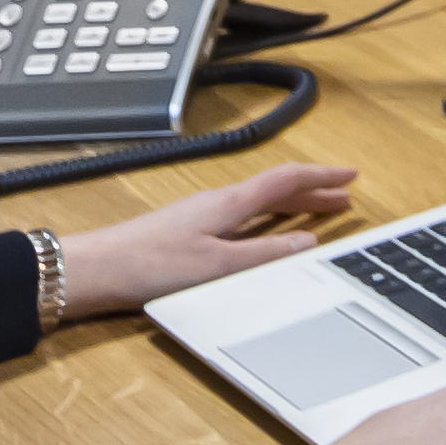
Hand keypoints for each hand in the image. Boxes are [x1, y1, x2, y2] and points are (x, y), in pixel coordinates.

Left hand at [59, 163, 358, 318]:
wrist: (94, 270)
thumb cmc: (148, 265)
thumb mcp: (218, 266)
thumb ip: (265, 254)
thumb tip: (307, 243)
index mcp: (228, 204)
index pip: (286, 180)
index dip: (322, 175)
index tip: (351, 173)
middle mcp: (216, 204)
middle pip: (275, 189)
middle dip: (313, 191)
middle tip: (345, 196)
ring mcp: (201, 217)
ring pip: (258, 204)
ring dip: (292, 206)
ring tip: (317, 213)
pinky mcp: (189, 233)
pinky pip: (242, 219)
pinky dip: (268, 221)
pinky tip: (268, 236)